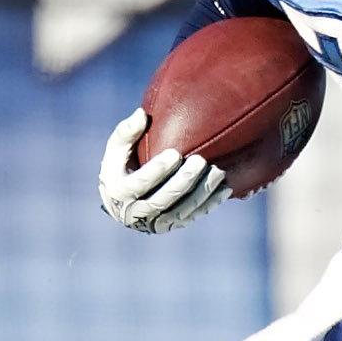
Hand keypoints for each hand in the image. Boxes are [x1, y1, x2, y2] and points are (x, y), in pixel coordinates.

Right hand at [98, 107, 226, 234]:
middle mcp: (134, 213)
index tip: (174, 153)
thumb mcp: (116, 148)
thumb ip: (126, 132)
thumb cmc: (121, 165)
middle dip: (184, 181)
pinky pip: (191, 217)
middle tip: (201, 161)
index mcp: (118, 192)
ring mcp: (153, 223)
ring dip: (201, 194)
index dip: (157, 170)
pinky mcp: (170, 226)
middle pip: (163, 200)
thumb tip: (141, 114)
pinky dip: (209, 205)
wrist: (121, 200)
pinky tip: (225, 190)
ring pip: (180, 212)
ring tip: (218, 172)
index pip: (139, 184)